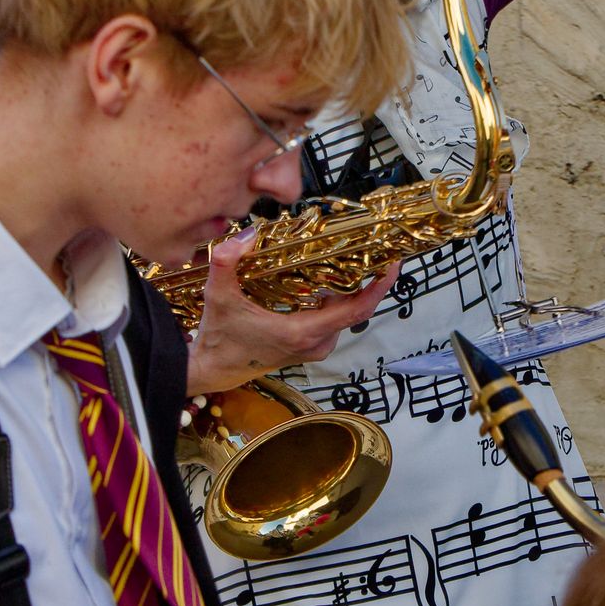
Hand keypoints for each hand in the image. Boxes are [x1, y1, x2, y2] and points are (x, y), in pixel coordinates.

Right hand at [185, 230, 399, 394]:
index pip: (356, 310)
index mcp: (303, 332)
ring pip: (344, 315)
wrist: (213, 370)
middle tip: (370, 248)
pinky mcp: (309, 347)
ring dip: (349, 290)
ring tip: (349, 258)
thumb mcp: (219, 297)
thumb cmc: (219, 338)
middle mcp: (316, 343)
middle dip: (367, 280)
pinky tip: (326, 280)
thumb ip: (227, 263)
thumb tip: (246, 235)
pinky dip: (336, 300)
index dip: (379, 287)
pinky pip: (334, 320)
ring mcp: (314, 347)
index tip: (392, 263)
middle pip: (356, 309)